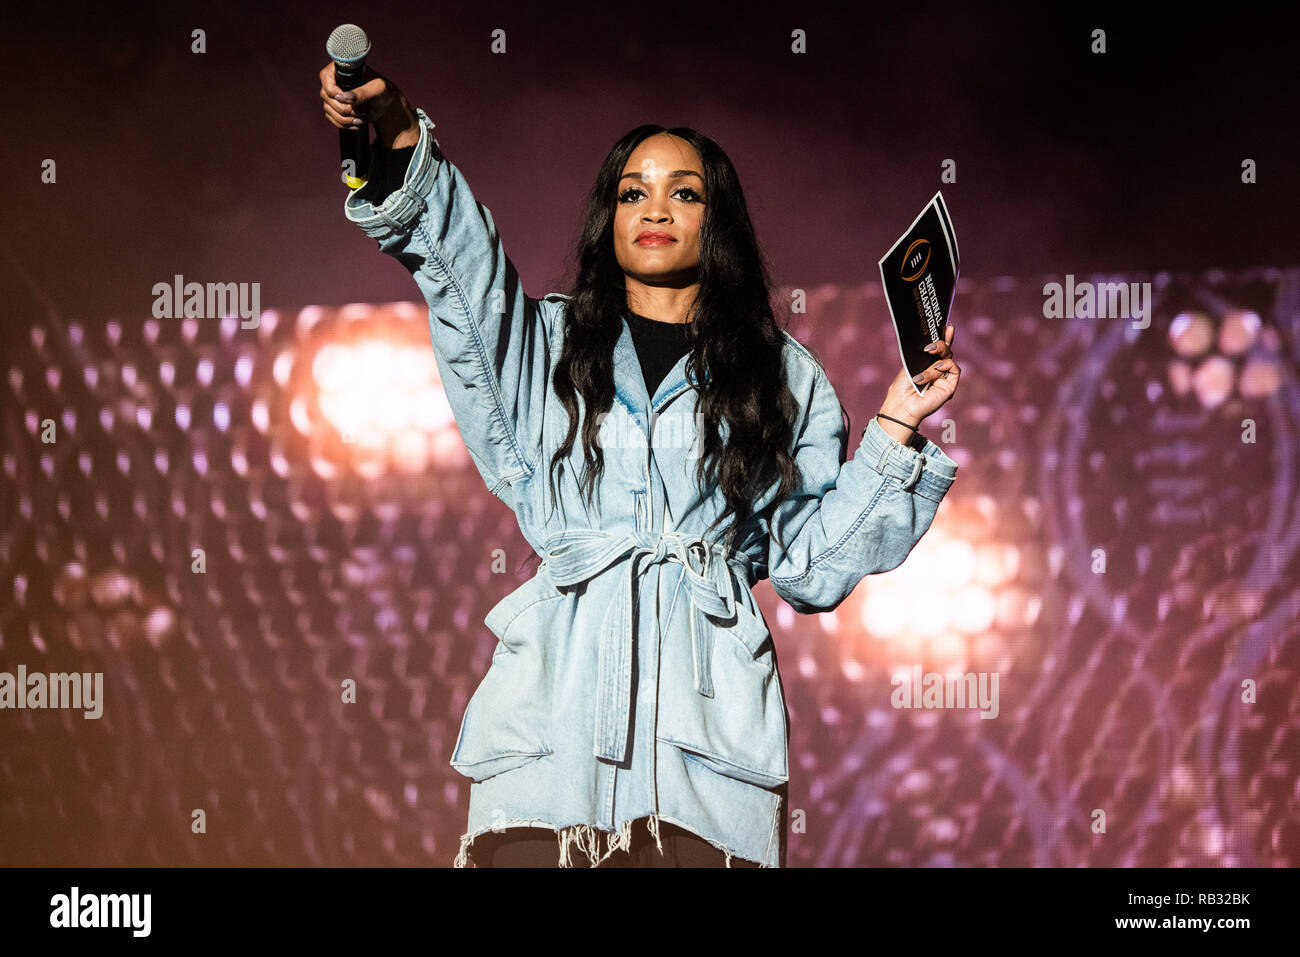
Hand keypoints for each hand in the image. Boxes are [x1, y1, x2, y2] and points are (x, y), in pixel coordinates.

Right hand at [318, 61, 418, 148]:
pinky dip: (343, 124)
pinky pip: (331, 118)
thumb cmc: (383, 91)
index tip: (345, 98)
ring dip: (344, 118)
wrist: (386, 104)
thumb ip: (363, 92)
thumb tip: (344, 97)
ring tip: (360, 120)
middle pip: (326, 96)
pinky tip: (356, 124)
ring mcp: (334, 95)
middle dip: (342, 108)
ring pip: (328, 109)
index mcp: (343, 69)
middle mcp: (335, 80)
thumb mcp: (377, 89)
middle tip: (359, 112)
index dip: (333, 90)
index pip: (325, 77)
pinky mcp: (336, 107)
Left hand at [876, 324, 959, 440]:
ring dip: (940, 353)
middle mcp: (937, 371)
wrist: (903, 404)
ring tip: (929, 352)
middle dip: (943, 341)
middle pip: (946, 351)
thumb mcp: (913, 365)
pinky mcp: (950, 386)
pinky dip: (944, 366)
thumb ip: (927, 356)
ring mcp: (944, 378)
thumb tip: (937, 345)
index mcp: (926, 365)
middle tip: (937, 336)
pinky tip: (935, 368)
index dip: (944, 337)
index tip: (946, 326)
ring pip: (949, 358)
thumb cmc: (903, 387)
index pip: (938, 349)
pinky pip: (954, 369)